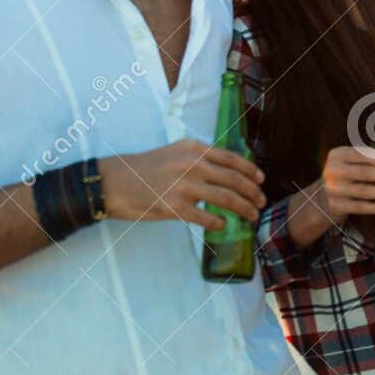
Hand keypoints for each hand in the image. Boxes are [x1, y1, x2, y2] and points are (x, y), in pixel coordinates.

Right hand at [100, 139, 265, 229]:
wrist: (113, 181)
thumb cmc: (144, 168)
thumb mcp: (175, 152)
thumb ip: (199, 159)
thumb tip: (226, 171)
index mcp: (194, 149)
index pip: (232, 158)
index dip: (251, 170)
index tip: (261, 179)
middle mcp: (192, 164)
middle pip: (234, 179)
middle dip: (253, 192)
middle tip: (261, 202)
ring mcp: (184, 186)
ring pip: (226, 199)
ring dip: (243, 209)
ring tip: (252, 216)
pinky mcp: (175, 208)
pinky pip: (206, 218)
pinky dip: (219, 223)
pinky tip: (223, 225)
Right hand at [309, 145, 374, 225]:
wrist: (320, 197)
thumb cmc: (344, 175)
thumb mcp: (349, 162)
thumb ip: (368, 159)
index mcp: (337, 155)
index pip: (361, 154)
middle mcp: (332, 171)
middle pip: (365, 173)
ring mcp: (333, 190)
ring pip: (364, 191)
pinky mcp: (336, 206)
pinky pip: (360, 207)